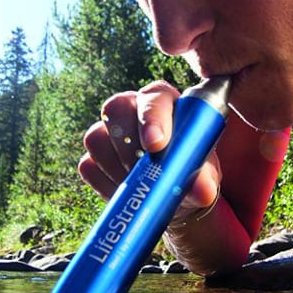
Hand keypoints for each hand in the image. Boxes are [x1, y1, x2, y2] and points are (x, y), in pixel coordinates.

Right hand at [78, 81, 221, 219]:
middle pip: (116, 109)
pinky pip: (89, 167)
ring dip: (118, 168)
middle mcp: (132, 109)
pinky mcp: (92, 157)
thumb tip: (203, 191)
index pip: (153, 97)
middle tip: (145, 173)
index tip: (156, 145)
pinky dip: (106, 185)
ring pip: (97, 139)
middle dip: (129, 144)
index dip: (152, 118)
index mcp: (165, 103)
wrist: (171, 195)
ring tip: (142, 186)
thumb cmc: (191, 173)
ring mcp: (108, 132)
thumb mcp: (203, 176)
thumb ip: (204, 179)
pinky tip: (127, 194)